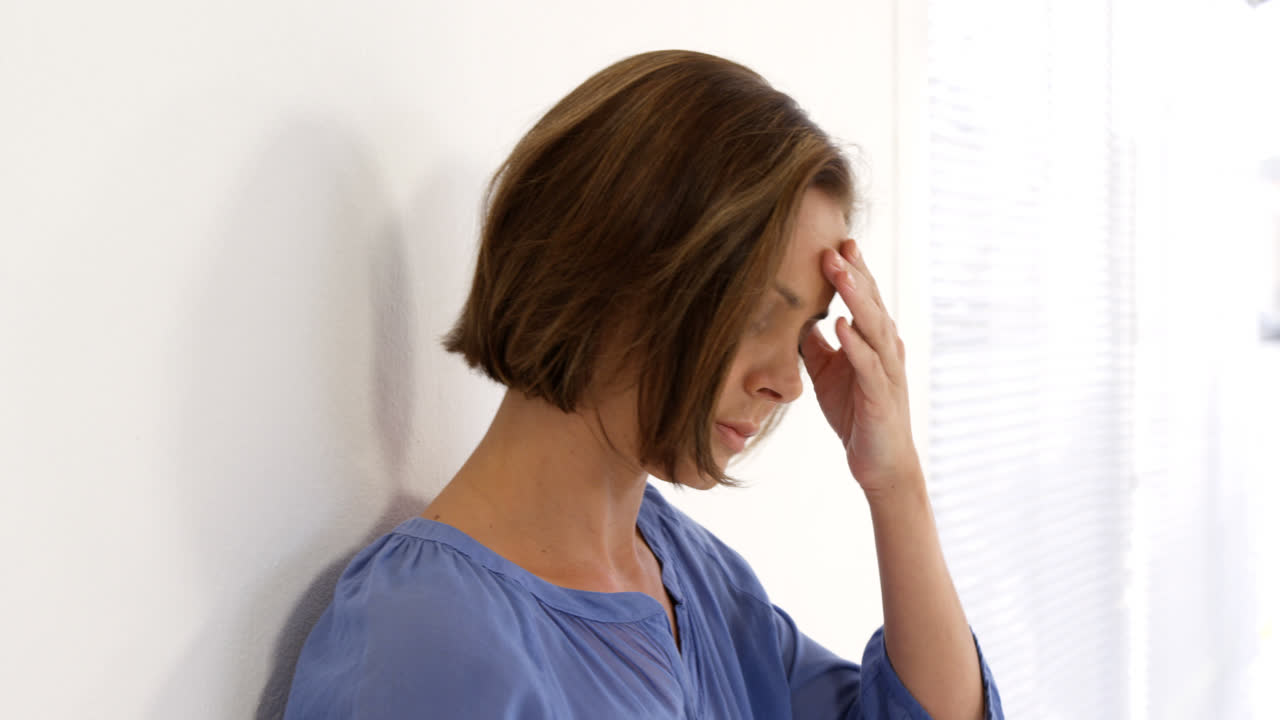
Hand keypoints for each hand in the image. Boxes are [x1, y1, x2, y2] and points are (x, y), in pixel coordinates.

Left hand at [799, 239, 921, 494]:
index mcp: (873, 341)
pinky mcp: (880, 395)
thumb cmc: (856, 414)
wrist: (880, 463)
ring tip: (839, 272)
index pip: (863, 299)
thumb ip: (816, 345)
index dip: (852, 272)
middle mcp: (885, 349)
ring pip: (873, 326)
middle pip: (871, 303)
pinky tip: (842, 325)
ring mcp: (886, 371)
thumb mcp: (828, 373)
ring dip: (856, 297)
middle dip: (854, 274)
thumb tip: (798, 317)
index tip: (835, 244)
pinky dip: (856, 344)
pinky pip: (868, 365)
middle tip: (837, 245)